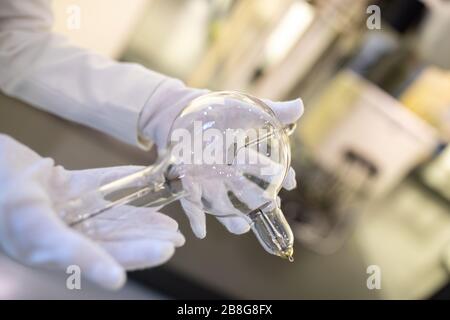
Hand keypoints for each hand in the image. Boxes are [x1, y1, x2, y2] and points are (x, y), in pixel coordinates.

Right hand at [0, 135, 184, 289]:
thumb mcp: (31, 224)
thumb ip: (66, 250)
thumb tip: (112, 276)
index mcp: (49, 249)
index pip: (99, 256)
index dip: (132, 256)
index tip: (164, 252)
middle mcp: (59, 231)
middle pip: (110, 237)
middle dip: (143, 239)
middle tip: (175, 239)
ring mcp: (63, 206)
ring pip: (109, 214)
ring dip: (140, 216)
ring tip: (169, 222)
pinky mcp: (64, 184)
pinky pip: (99, 183)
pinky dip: (123, 181)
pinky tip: (147, 179)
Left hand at [139, 81, 302, 237]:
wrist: (181, 112)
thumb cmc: (218, 112)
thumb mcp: (245, 111)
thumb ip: (272, 112)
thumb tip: (299, 106)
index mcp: (247, 162)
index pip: (270, 174)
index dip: (283, 179)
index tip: (291, 183)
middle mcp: (231, 178)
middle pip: (249, 197)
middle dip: (260, 206)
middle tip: (270, 209)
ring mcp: (210, 185)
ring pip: (225, 207)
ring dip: (232, 220)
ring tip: (241, 227)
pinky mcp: (189, 187)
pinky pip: (192, 205)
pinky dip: (196, 218)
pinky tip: (201, 231)